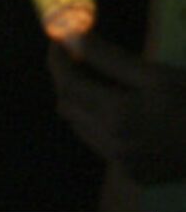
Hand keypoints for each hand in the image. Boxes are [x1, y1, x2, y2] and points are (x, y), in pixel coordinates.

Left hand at [49, 33, 185, 184]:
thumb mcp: (155, 75)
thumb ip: (108, 58)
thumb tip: (72, 36)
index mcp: (117, 115)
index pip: (68, 83)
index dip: (57, 61)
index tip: (57, 41)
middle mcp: (112, 143)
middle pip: (68, 106)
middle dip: (67, 80)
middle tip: (77, 59)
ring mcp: (123, 163)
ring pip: (80, 128)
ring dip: (80, 104)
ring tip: (98, 83)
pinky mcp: (134, 175)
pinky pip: (101, 146)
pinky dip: (99, 126)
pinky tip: (120, 113)